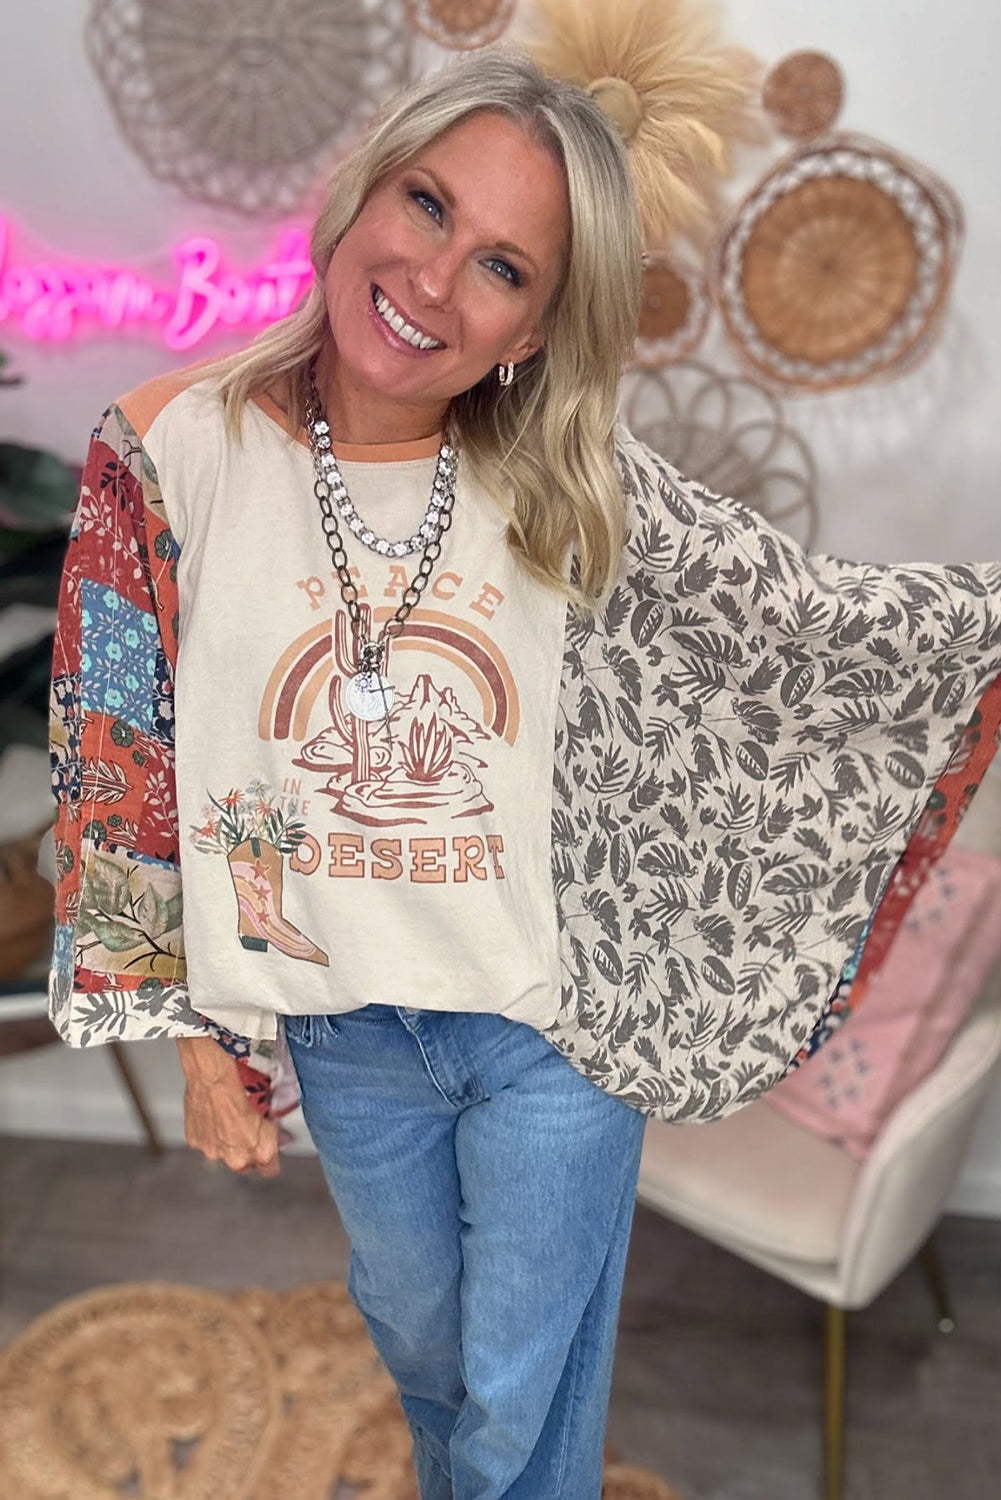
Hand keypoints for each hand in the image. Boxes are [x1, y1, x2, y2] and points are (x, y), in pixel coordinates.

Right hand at [177, 1036, 279, 1176]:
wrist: (214, 1078)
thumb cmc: (244, 1086)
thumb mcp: (271, 1108)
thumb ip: (274, 1130)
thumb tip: (281, 1136)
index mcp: (261, 1153)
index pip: (270, 1170)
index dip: (271, 1157)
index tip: (270, 1148)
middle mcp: (237, 1159)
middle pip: (245, 1164)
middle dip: (247, 1151)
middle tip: (248, 1131)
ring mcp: (214, 1153)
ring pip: (223, 1153)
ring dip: (226, 1142)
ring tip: (227, 1119)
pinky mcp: (196, 1143)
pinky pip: (205, 1142)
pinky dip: (208, 1133)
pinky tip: (212, 1116)